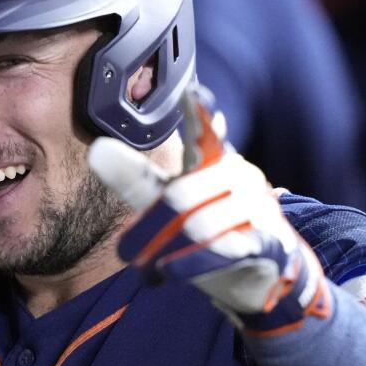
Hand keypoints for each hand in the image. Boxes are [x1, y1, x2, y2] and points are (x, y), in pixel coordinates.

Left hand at [88, 85, 328, 334]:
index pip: (203, 131)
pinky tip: (169, 271)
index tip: (191, 94)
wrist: (262, 271)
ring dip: (168, 250)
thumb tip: (97, 149)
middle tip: (126, 251)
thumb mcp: (167, 202)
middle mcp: (237, 176)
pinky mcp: (268, 242)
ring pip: (200, 225)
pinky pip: (226, 250)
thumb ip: (134, 179)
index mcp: (211, 159)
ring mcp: (256, 207)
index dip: (199, 114)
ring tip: (151, 267)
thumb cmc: (209, 227)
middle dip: (150, 226)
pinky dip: (192, 263)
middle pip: (181, 195)